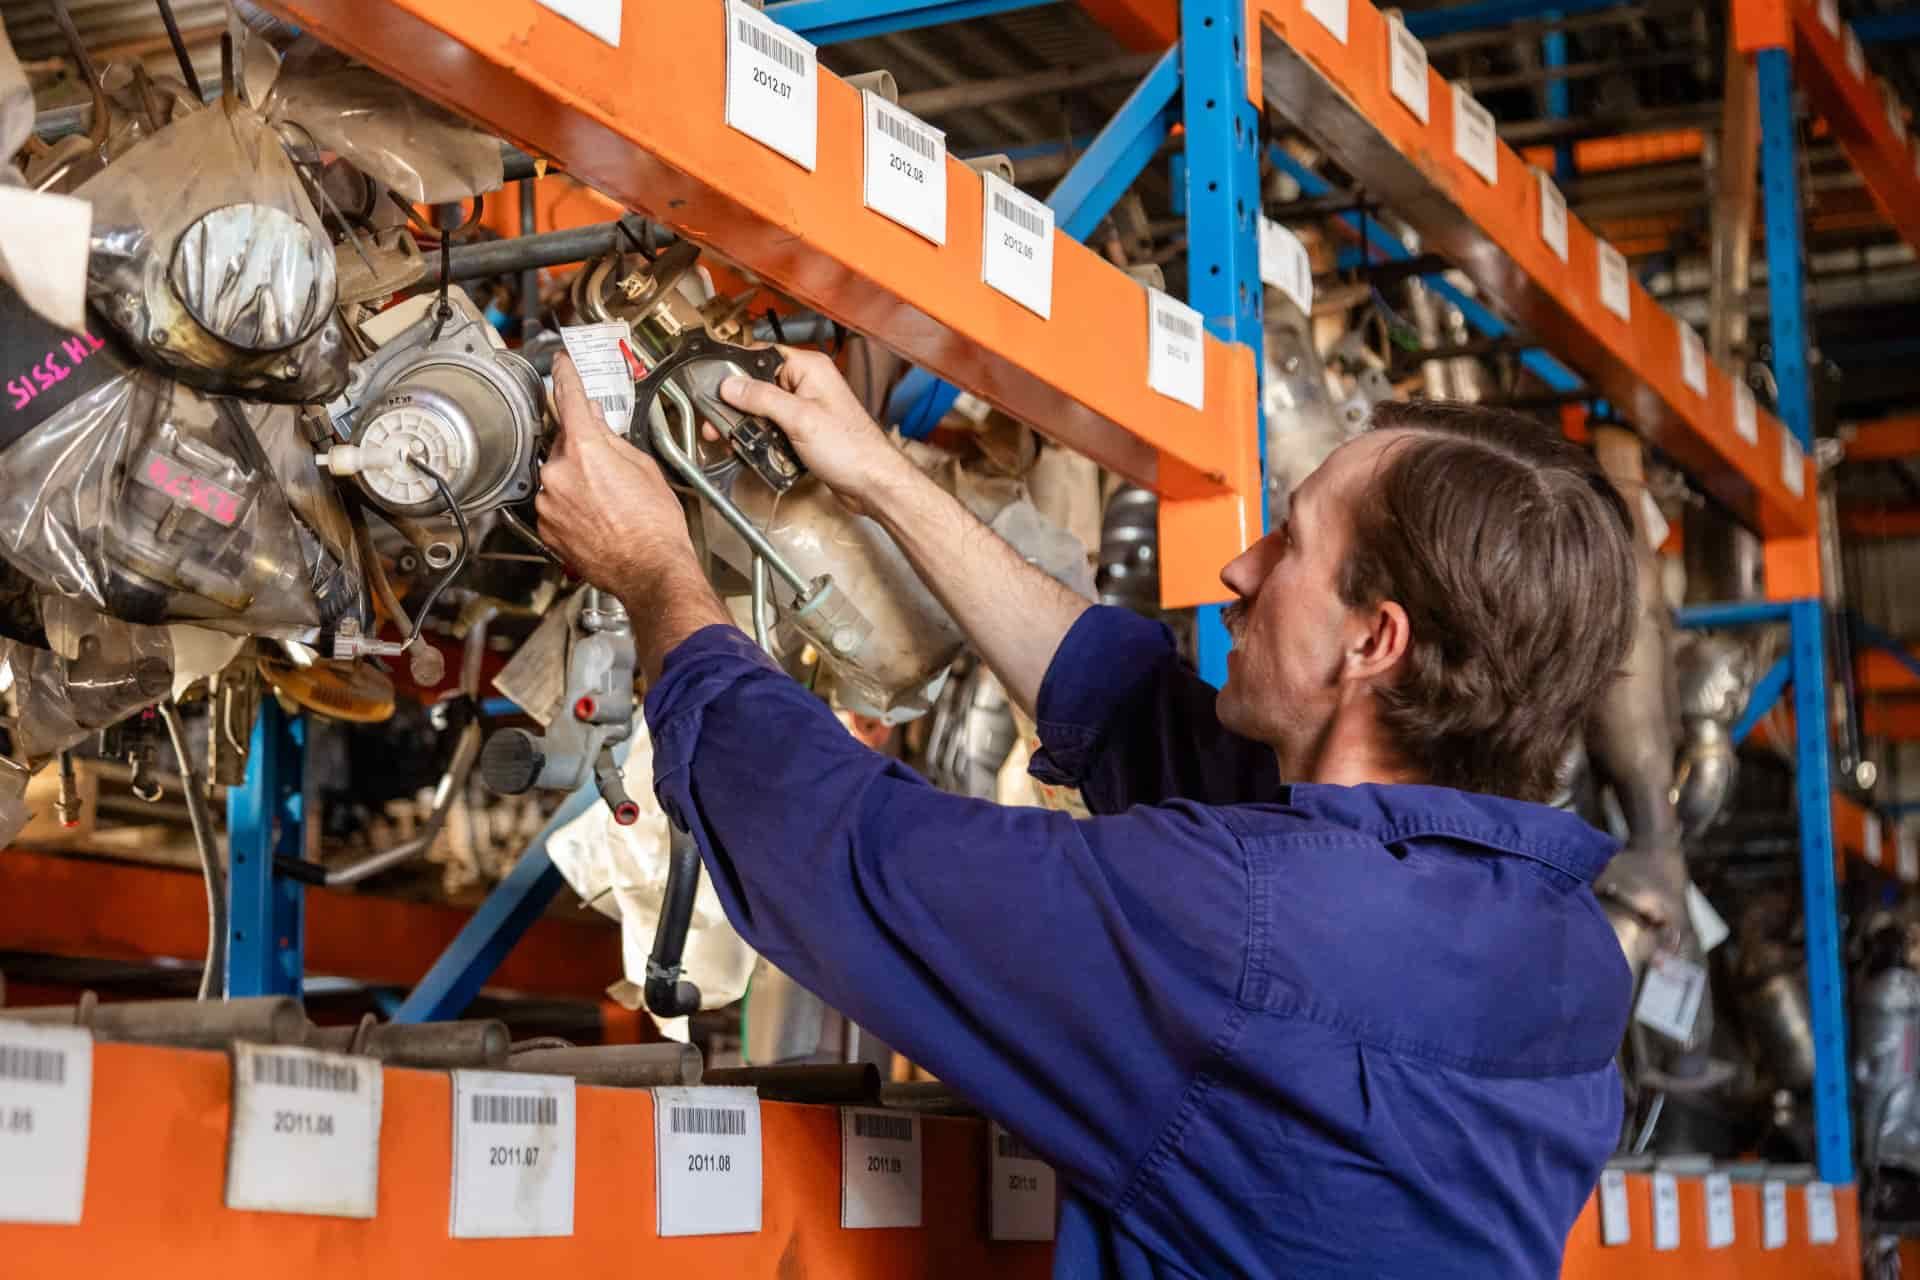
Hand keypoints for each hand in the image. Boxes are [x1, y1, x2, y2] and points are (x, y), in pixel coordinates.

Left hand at [537, 354, 703, 602]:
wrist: (650, 571)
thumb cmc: (655, 527)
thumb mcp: (644, 468)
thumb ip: (612, 439)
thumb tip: (596, 421)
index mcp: (585, 451)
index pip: (568, 398)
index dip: (565, 375)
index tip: (560, 364)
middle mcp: (557, 474)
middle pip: (563, 442)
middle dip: (583, 446)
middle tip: (609, 464)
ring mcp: (547, 502)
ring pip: (556, 474)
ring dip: (576, 478)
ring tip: (608, 500)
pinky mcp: (545, 527)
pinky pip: (553, 502)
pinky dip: (569, 503)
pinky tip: (597, 515)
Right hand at [718, 347, 911, 514]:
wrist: (871, 484)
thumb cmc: (852, 449)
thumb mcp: (799, 419)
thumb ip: (762, 399)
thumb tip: (731, 385)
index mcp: (809, 368)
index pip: (761, 354)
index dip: (736, 369)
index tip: (715, 386)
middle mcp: (807, 384)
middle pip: (758, 385)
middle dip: (737, 405)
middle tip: (718, 423)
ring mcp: (805, 408)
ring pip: (762, 410)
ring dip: (748, 426)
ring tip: (733, 440)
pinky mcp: (803, 431)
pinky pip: (773, 429)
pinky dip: (761, 439)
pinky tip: (753, 450)